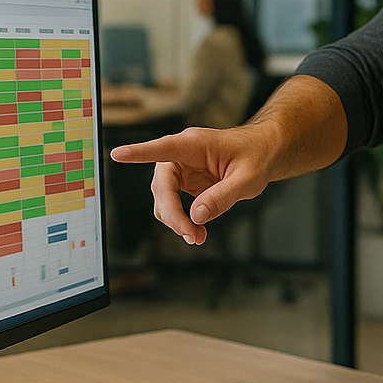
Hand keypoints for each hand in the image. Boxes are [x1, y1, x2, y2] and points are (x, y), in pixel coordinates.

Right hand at [110, 126, 270, 243]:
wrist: (264, 154)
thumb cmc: (257, 156)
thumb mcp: (248, 178)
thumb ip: (223, 196)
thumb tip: (197, 215)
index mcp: (195, 144)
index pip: (163, 148)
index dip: (139, 152)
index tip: (117, 154)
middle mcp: (181, 155)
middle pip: (162, 186)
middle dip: (172, 213)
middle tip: (191, 235)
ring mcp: (180, 170)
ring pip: (163, 199)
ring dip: (175, 221)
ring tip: (198, 237)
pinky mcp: (184, 183)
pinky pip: (173, 205)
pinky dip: (181, 221)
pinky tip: (197, 232)